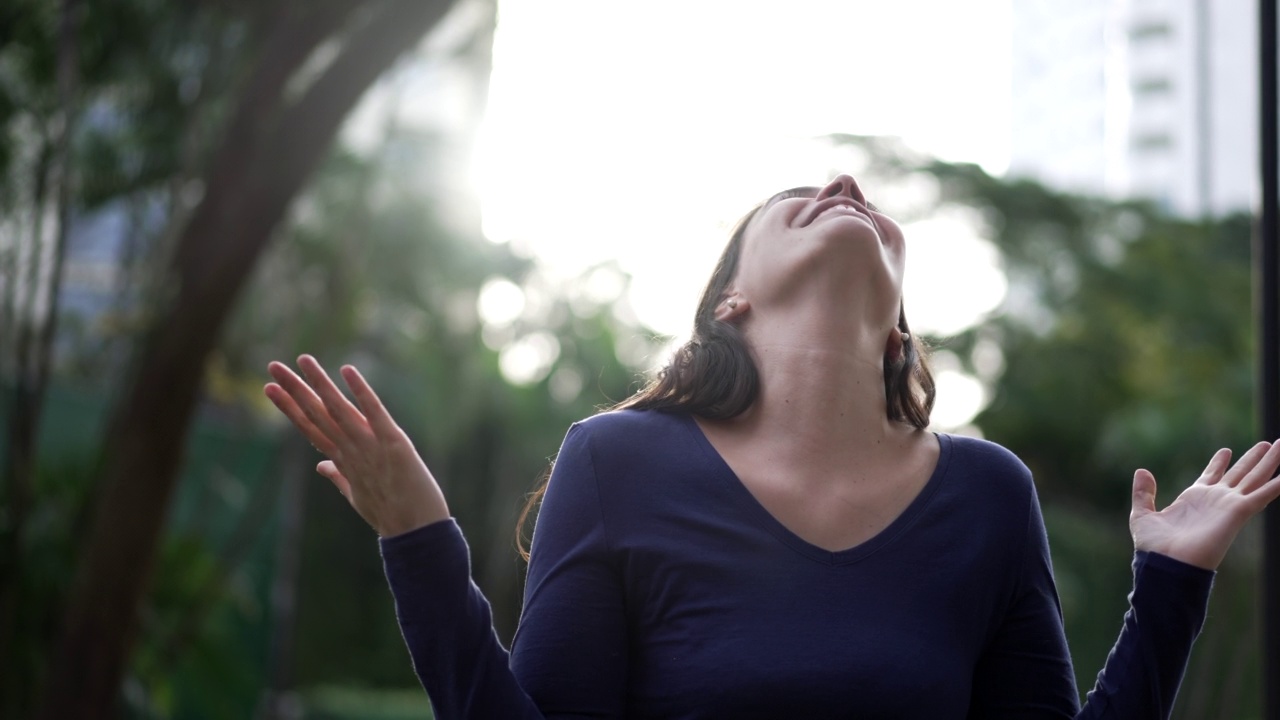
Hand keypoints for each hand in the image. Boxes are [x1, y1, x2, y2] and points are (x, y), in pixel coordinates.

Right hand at [264, 355, 448, 536]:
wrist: (416, 533)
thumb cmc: (389, 513)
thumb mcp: (358, 494)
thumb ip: (339, 475)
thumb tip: (321, 465)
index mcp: (342, 460)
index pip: (310, 428)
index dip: (289, 408)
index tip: (269, 389)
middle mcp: (351, 451)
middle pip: (317, 415)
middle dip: (294, 390)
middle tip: (272, 366)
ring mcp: (370, 446)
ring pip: (339, 410)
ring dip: (320, 384)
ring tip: (304, 360)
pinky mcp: (394, 443)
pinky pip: (375, 413)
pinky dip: (361, 392)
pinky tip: (347, 371)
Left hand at [1130, 441, 1279, 569]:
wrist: (1166, 564)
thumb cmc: (1154, 547)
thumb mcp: (1142, 514)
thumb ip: (1143, 493)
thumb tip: (1142, 471)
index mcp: (1193, 499)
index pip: (1211, 476)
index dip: (1219, 463)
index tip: (1226, 450)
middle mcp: (1215, 500)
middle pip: (1240, 474)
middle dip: (1253, 459)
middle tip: (1268, 443)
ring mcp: (1228, 505)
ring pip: (1255, 479)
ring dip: (1270, 462)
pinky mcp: (1238, 513)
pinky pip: (1262, 495)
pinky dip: (1276, 486)